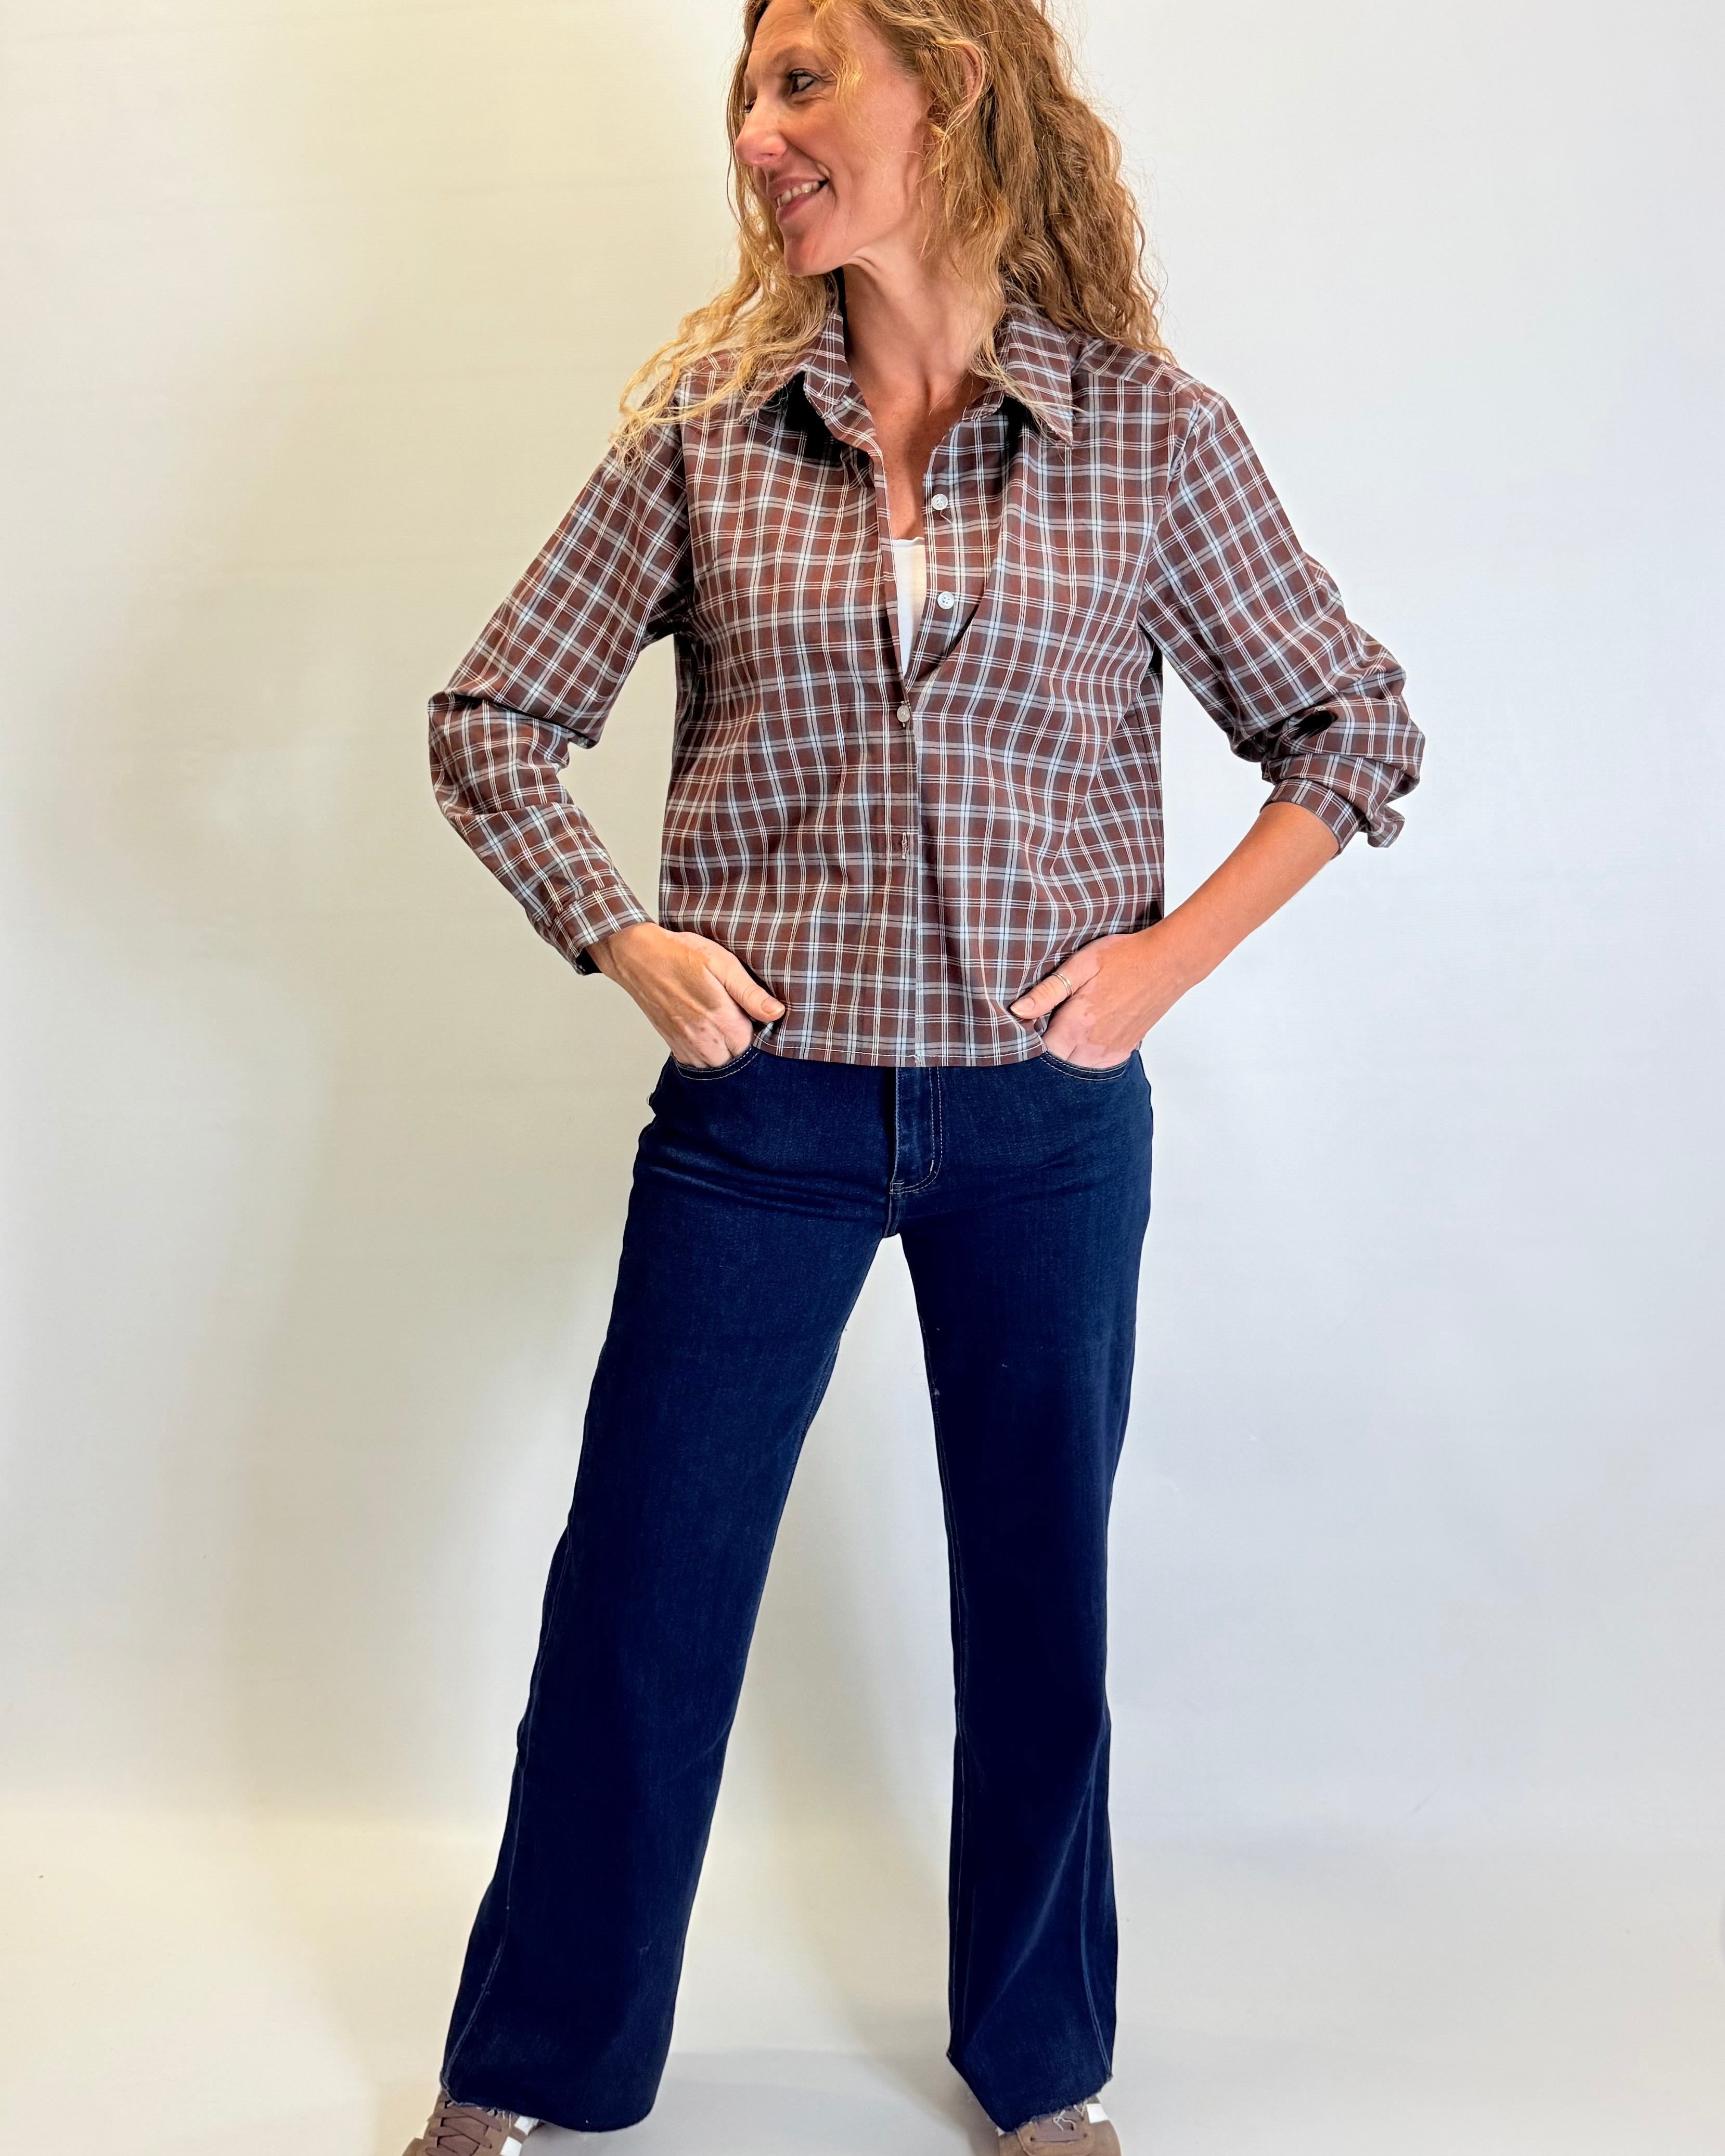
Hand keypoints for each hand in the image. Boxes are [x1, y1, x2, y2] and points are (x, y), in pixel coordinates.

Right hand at [589, 922, 783, 1066]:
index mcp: (720, 1019)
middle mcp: (703, 1038)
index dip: (759, 1032)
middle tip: (739, 1019)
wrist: (638, 956)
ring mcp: (685, 1044)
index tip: (754, 1016)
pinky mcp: (672, 1043)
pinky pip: (696, 1063)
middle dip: (742, 1044)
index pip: (754, 1046)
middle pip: (736, 1059)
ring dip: (724, 1051)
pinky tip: (707, 1033)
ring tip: (722, 1025)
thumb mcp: (722, 963)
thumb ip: (750, 992)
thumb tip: (776, 1012)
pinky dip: (705, 1054)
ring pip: (716, 1064)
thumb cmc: (680, 954)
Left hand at [1009, 803, 1341, 1062]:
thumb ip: (1047, 992)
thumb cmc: (1124, 957)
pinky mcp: (1124, 1050)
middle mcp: (1092, 1045)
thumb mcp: (1080, 965)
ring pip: (1075, 1065)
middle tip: (1047, 1021)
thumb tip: (1017, 1011)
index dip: (1027, 1038)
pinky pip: (1096, 1064)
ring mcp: (1110, 1051)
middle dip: (1046, 1047)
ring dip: (1067, 1051)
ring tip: (1067, 1025)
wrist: (1169, 963)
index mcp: (1077, 1024)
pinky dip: (1087, 1054)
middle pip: (1055, 1062)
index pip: (1038, 1050)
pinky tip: (1086, 1032)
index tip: (1027, 1022)